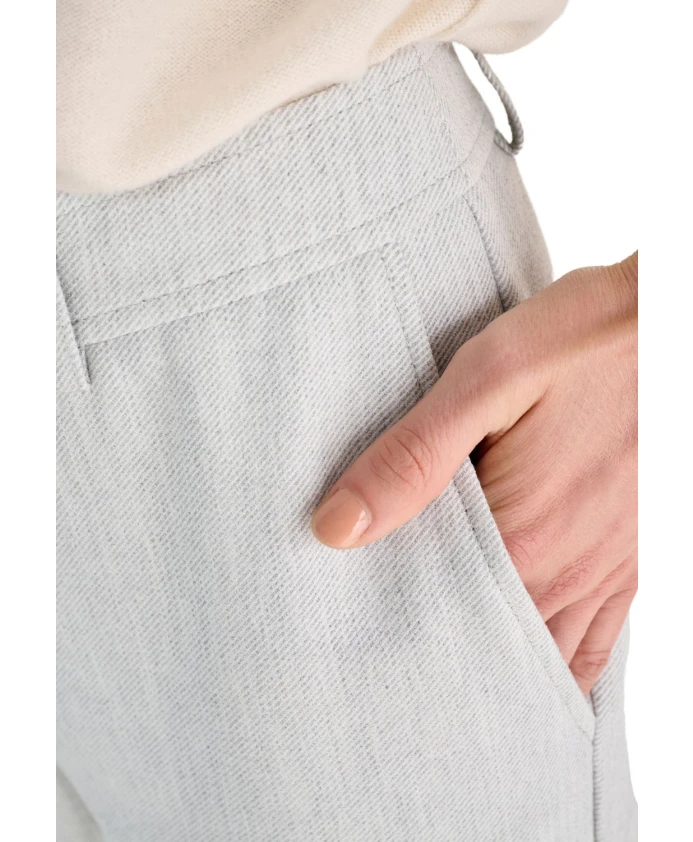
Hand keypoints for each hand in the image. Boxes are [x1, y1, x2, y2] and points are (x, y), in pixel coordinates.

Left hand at [311, 253, 637, 693]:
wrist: (677, 326)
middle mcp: (568, 568)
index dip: (391, 627)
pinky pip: (599, 641)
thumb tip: (337, 526)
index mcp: (523, 534)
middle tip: (389, 657)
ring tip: (450, 670)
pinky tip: (540, 673)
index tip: (355, 628)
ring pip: (546, 653)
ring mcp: (606, 568)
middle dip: (439, 652)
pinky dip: (566, 665)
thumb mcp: (487, 378)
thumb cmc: (586, 339)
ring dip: (498, 665)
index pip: (437, 615)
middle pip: (488, 641)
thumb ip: (413, 456)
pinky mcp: (631, 557)